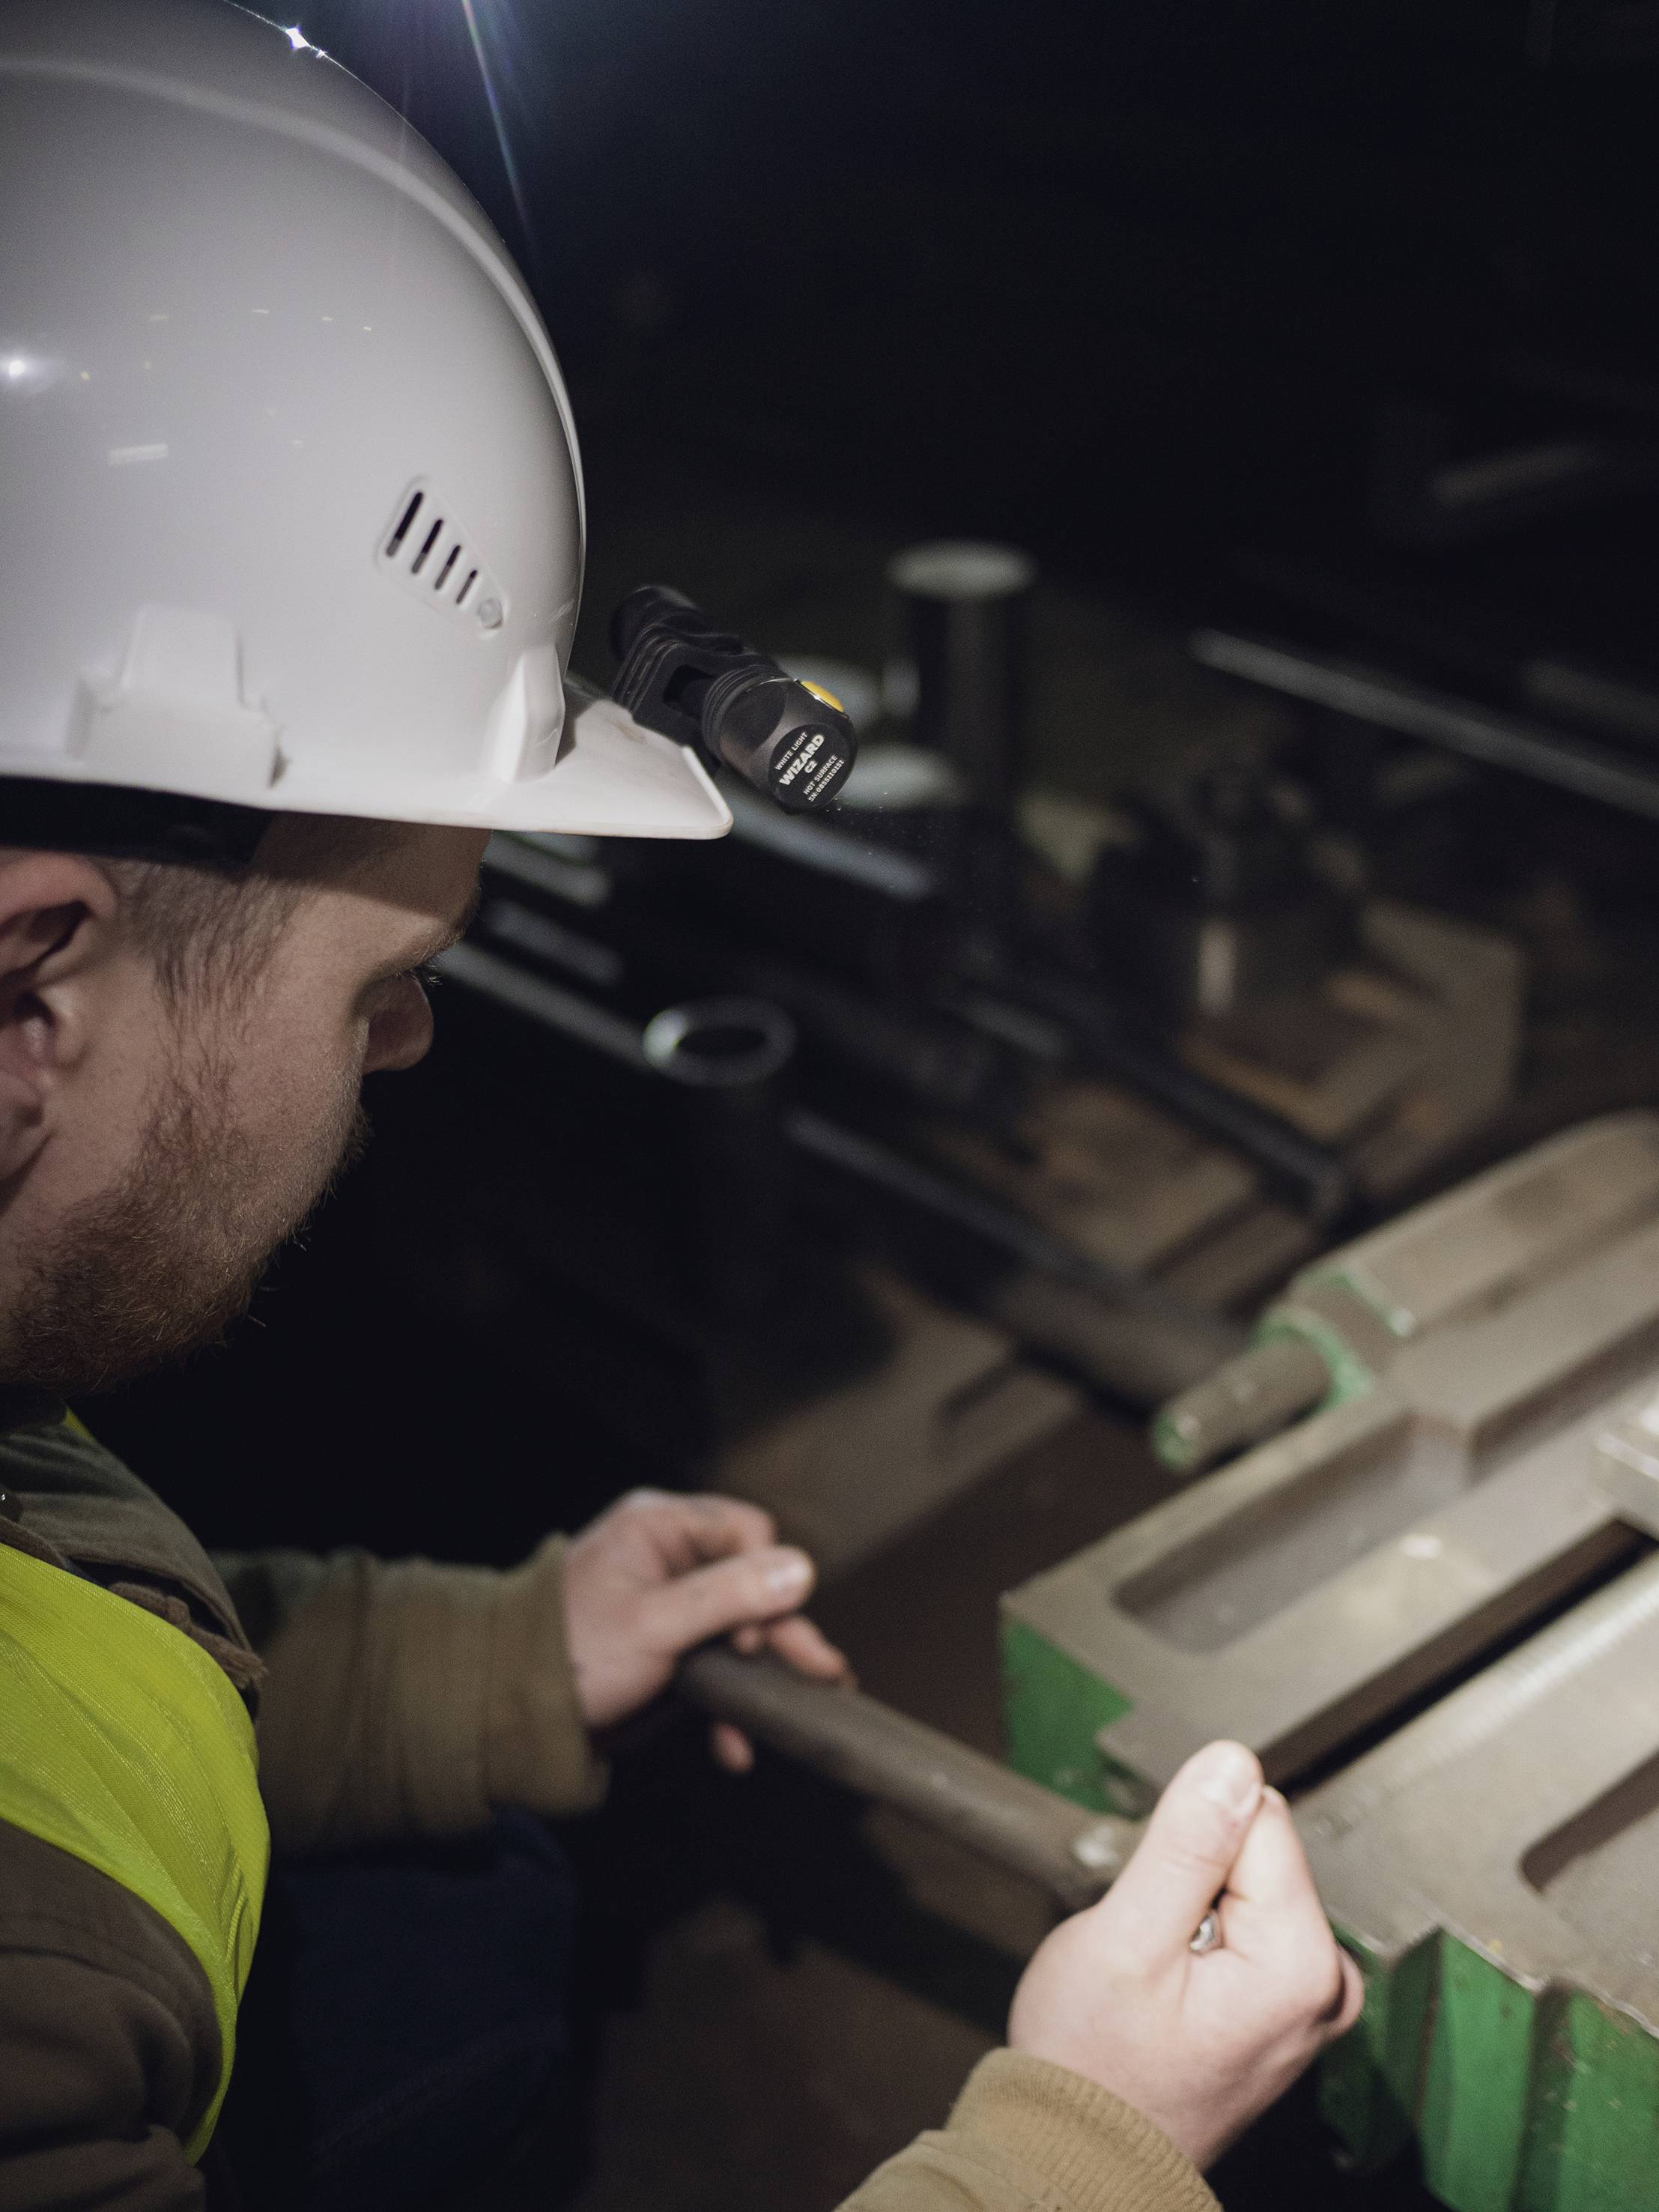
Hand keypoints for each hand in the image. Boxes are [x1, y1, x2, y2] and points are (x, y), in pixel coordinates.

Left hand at [562, 1488, 847, 1767]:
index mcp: (657, 1528)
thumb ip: (728, 1596)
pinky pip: (712, 1666)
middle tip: (823, 1672)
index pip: (746, 1533)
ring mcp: (666, 1607)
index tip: (755, 1635)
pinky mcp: (663, 1651)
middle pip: (750, 1584)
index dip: (764, 1581)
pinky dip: (725, 1704)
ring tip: (798, 1709)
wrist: (509, 1717)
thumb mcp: (654, 1624)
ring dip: (760, 1676)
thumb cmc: (569, 1656)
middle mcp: (666, 1558)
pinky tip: (734, 1744)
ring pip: (737, 1631)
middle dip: (781, 1635)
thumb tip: (800, 1569)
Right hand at [1008, 1740, 1362, 2169]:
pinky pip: (1248, 1920)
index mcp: (1302, 1963)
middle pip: (1257, 1849)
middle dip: (1192, 1878)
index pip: (1256, 1817)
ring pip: (1247, 1880)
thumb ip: (1185, 1846)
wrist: (1082, 2155)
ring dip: (1192, 1908)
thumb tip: (1233, 1761)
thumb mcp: (1125, 1939)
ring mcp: (1311, 1998)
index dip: (1187, 1848)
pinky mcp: (1289, 2002)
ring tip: (1157, 1973)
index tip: (1156, 1908)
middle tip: (1149, 1946)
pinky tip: (1172, 1987)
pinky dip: (1201, 1937)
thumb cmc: (1094, 2067)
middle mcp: (1327, 1982)